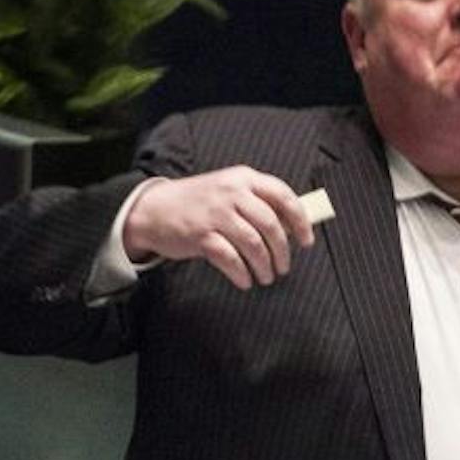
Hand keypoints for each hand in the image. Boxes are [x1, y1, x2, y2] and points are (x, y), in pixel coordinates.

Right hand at [123, 166, 314, 289]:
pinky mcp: (200, 235)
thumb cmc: (198, 204)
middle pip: (271, 225)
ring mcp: (215, 213)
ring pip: (254, 244)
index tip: (306, 241)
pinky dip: (242, 274)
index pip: (283, 196)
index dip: (300, 220)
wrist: (153, 209)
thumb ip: (257, 204)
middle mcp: (231, 192)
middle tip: (283, 267)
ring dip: (265, 266)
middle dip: (282, 251)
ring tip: (266, 276)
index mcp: (243, 178)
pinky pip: (231, 259)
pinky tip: (245, 281)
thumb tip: (291, 228)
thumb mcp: (228, 191)